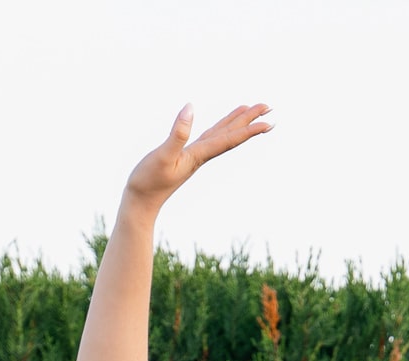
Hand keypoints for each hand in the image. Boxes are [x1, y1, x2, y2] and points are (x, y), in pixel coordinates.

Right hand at [124, 102, 271, 209]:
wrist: (140, 203)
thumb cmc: (148, 182)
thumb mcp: (162, 156)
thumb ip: (177, 134)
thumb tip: (190, 108)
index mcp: (199, 155)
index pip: (229, 139)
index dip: (248, 130)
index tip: (268, 121)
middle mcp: (201, 155)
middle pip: (230, 135)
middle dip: (249, 121)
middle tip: (268, 107)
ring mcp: (193, 156)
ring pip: (220, 135)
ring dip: (236, 123)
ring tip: (249, 110)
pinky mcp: (184, 157)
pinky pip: (207, 139)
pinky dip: (218, 130)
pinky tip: (219, 127)